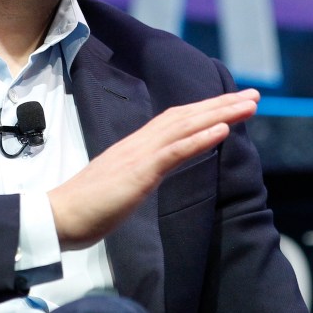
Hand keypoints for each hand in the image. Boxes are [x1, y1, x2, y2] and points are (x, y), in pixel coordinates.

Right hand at [47, 89, 258, 249]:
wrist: (58, 217)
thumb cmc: (85, 207)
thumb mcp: (120, 186)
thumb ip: (137, 174)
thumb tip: (152, 172)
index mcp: (135, 147)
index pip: (175, 121)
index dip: (205, 110)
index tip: (231, 104)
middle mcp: (139, 143)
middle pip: (186, 115)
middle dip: (222, 104)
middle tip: (254, 95)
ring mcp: (138, 155)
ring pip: (185, 126)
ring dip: (220, 113)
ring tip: (248, 104)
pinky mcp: (138, 172)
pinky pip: (174, 151)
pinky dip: (200, 138)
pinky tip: (223, 130)